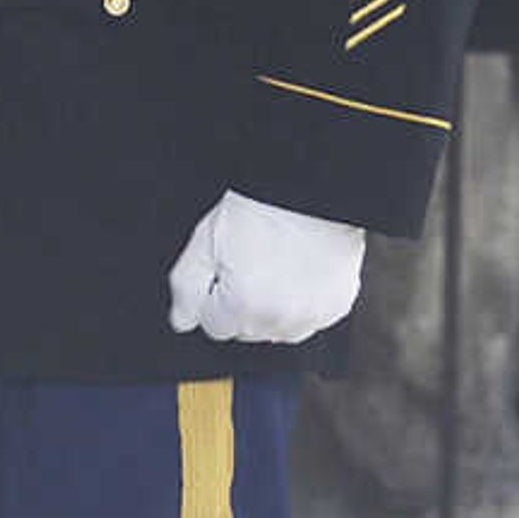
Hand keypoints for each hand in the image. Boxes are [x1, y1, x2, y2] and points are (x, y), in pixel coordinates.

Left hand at [165, 190, 364, 344]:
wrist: (311, 187)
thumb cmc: (261, 207)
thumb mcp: (206, 239)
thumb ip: (187, 286)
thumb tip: (182, 320)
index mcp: (243, 306)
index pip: (213, 325)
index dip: (214, 294)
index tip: (226, 267)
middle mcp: (278, 320)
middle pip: (245, 330)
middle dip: (241, 302)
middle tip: (251, 260)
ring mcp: (311, 316)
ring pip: (277, 328)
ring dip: (271, 307)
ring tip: (276, 264)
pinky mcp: (336, 306)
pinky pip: (309, 318)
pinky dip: (301, 301)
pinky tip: (298, 270)